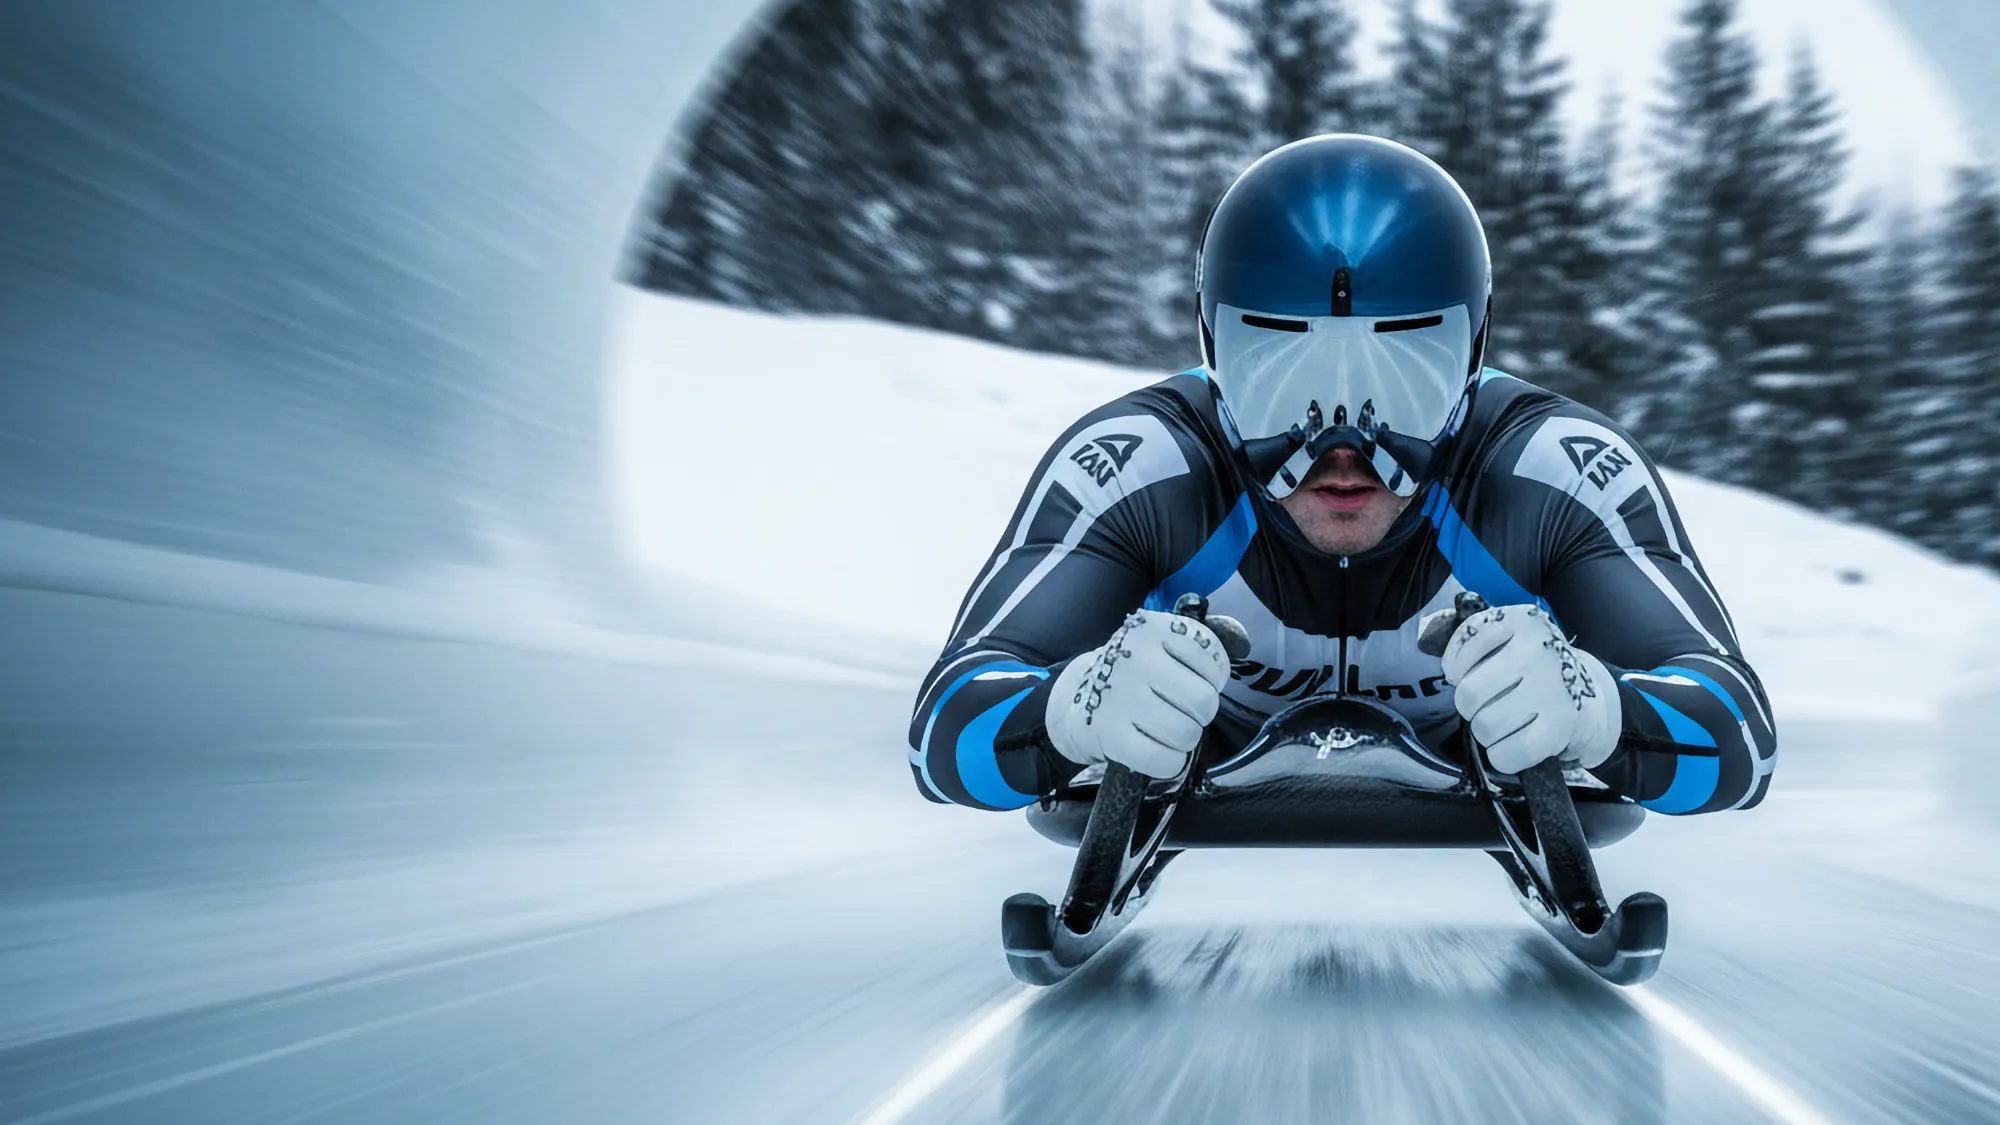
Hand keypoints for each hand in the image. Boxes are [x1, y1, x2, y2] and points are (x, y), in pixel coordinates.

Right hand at [1047, 609, 1230, 778]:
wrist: (1076, 700)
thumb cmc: (1134, 673)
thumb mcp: (1164, 642)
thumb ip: (1206, 639)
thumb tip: (1244, 640)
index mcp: (1152, 628)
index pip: (1213, 661)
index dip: (1212, 679)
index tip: (1191, 680)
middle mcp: (1134, 658)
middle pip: (1203, 702)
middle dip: (1199, 713)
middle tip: (1180, 709)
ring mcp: (1120, 697)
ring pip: (1187, 733)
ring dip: (1183, 739)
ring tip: (1166, 729)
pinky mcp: (1110, 735)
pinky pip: (1164, 761)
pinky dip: (1169, 762)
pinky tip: (1157, 751)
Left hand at [1442, 604, 1620, 775]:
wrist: (1593, 697)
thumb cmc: (1534, 670)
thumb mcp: (1508, 638)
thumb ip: (1470, 638)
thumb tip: (1433, 646)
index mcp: (1522, 620)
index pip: (1465, 643)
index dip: (1458, 667)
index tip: (1472, 673)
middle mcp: (1538, 649)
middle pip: (1468, 695)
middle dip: (1472, 707)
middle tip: (1492, 704)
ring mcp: (1551, 688)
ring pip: (1484, 727)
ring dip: (1489, 733)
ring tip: (1507, 723)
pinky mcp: (1561, 726)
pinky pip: (1506, 755)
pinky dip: (1504, 756)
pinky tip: (1517, 743)